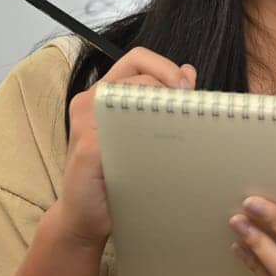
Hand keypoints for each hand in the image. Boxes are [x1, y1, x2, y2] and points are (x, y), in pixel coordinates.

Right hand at [56, 47, 195, 248]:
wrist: (85, 217)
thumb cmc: (116, 173)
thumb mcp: (139, 132)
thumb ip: (160, 102)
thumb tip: (189, 72)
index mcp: (104, 93)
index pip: (138, 59)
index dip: (167, 67)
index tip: (189, 88)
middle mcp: (90, 101)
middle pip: (137, 69)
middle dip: (170, 82)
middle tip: (189, 105)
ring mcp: (86, 122)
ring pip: (131, 92)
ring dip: (162, 105)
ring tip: (179, 126)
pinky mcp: (88, 147)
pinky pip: (121, 129)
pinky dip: (146, 134)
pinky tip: (160, 150)